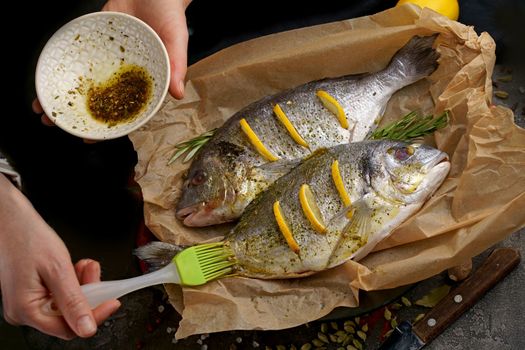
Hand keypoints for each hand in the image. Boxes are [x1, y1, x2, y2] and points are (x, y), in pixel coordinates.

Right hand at [0, 174, 119, 338]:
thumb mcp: (58, 270)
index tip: (112, 301)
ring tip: (85, 266)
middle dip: (88, 294)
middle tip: (95, 274)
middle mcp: (24, 311)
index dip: (94, 316)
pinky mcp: (33, 293)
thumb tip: (87, 328)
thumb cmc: (28, 239)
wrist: (13, 222)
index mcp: (26, 310)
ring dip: (82, 285)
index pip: (68, 328)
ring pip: (67, 304)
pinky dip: (72, 282)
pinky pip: (60, 295)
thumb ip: (74, 301)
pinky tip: (75, 267)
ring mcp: (28, 303)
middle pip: (69, 316)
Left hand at [33, 0, 190, 133]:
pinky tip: (50, 75)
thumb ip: (177, 65)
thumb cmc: (170, 13)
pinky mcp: (96, 42)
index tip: (89, 138)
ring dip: (64, 93)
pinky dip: (64, 67)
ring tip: (42, 104)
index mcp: (145, 81)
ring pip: (85, 81)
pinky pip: (79, 57)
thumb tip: (177, 93)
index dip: (107, 126)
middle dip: (76, 113)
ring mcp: (108, 60)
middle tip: (54, 122)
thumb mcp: (177, 39)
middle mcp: (124, 74)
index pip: (125, 110)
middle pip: (99, 99)